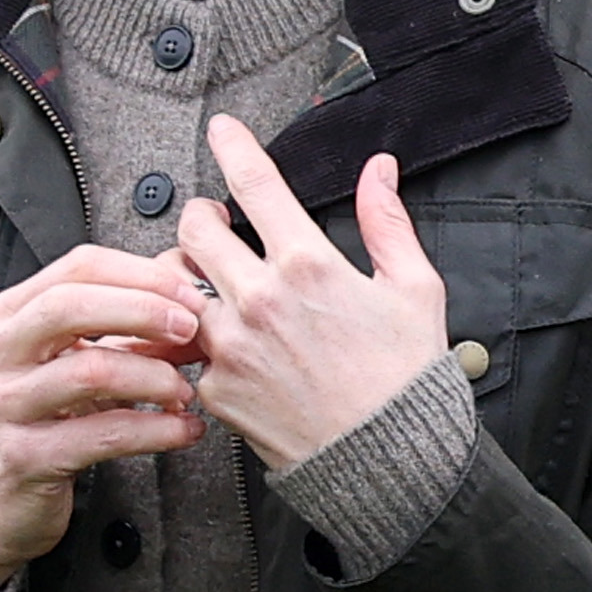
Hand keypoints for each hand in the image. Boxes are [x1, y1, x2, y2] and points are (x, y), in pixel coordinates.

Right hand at [0, 240, 205, 591]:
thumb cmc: (37, 421)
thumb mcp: (65, 362)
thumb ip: (117, 330)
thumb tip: (189, 306)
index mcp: (11, 317)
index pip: (77, 268)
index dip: (141, 274)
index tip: (188, 291)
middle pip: (72, 307)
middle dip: (144, 310)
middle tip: (191, 328)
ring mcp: (6, 405)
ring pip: (90, 371)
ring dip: (155, 376)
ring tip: (185, 390)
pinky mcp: (27, 456)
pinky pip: (103, 434)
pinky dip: (156, 430)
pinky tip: (183, 430)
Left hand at [176, 117, 446, 472]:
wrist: (388, 463)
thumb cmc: (406, 381)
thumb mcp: (415, 290)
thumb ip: (387, 223)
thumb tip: (379, 172)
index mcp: (308, 265)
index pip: (255, 183)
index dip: (232, 145)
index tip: (222, 129)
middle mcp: (260, 298)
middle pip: (195, 228)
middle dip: (200, 215)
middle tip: (213, 220)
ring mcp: (232, 345)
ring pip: (177, 285)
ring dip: (189, 274)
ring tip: (211, 282)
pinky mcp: (217, 387)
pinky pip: (188, 347)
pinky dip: (198, 337)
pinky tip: (222, 341)